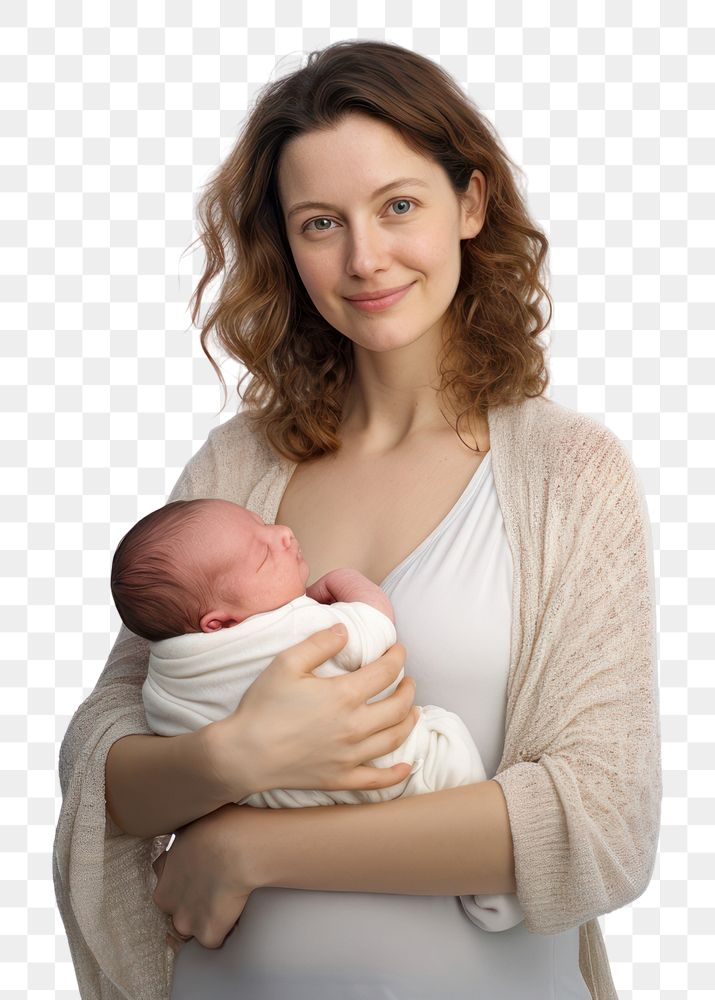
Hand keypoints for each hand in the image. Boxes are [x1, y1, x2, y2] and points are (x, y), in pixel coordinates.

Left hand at [152, 803, 258, 950]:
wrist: (240, 845)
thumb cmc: (222, 824)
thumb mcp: (194, 819)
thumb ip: (186, 834)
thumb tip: (193, 831)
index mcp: (163, 869)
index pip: (165, 881)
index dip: (183, 877)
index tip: (200, 872)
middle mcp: (167, 898)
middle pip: (175, 907)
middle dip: (192, 903)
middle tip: (217, 887)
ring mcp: (186, 919)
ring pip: (192, 927)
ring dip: (207, 919)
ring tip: (228, 900)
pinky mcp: (207, 933)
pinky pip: (214, 940)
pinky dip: (225, 930)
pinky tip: (237, 912)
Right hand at [206, 627, 417, 800]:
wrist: (243, 753)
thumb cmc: (263, 706)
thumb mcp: (286, 663)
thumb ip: (319, 643)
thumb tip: (346, 630)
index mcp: (344, 695)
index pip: (386, 672)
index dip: (397, 657)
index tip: (399, 649)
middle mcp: (354, 726)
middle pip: (398, 706)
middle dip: (408, 689)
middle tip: (408, 680)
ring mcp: (350, 756)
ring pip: (394, 738)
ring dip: (409, 722)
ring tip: (413, 711)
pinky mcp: (341, 778)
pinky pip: (378, 780)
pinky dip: (397, 774)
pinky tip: (407, 766)